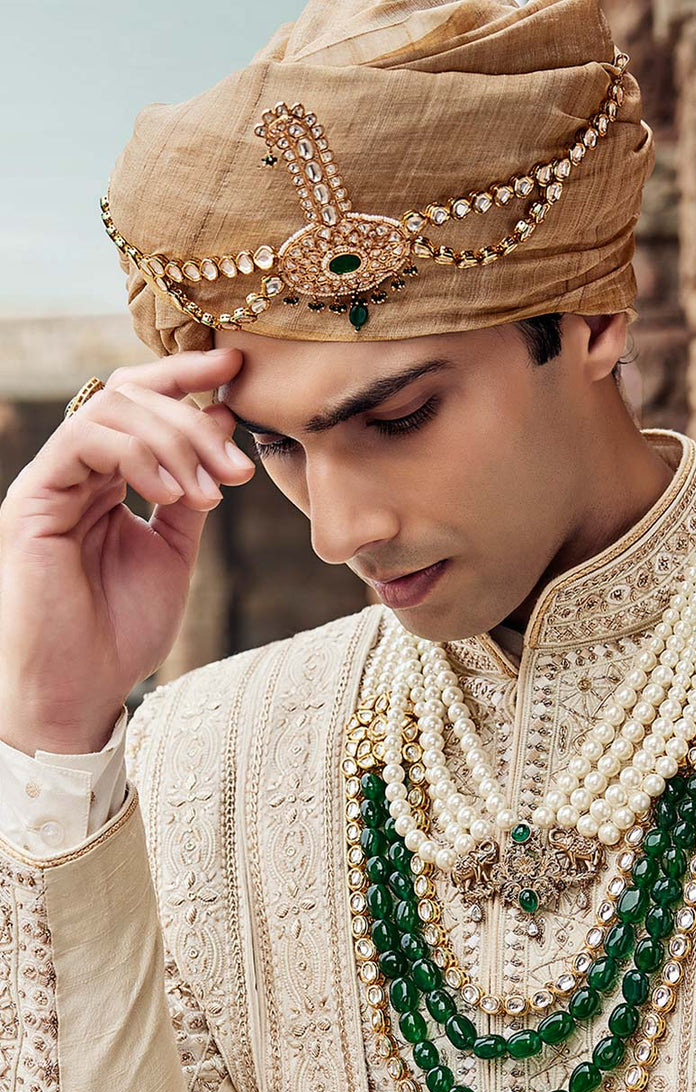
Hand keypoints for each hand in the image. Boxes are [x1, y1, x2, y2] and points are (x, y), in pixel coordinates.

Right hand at [0, 348, 254, 754]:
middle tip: (238, 464)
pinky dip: (138, 454)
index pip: (144, 405)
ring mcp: (53, 481)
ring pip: (111, 409)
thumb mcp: (175, 552)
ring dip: (175, 440)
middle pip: (132, 396)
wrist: (81, 690)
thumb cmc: (121, 632)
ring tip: (211, 493)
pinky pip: (83, 440)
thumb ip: (192, 492)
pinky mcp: (33, 497)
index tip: (240, 375)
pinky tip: (172, 493)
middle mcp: (77, 471)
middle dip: (195, 416)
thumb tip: (223, 424)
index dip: (189, 379)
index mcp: (109, 478)